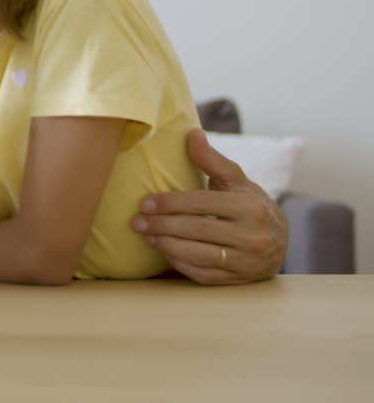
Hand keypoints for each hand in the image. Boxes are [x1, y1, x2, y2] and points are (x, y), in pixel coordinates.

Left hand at [132, 129, 286, 284]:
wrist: (279, 241)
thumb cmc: (250, 204)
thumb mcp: (237, 180)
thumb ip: (212, 160)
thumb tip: (192, 133)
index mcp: (250, 206)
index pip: (202, 204)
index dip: (170, 203)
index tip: (144, 203)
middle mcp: (253, 236)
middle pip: (197, 230)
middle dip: (161, 225)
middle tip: (136, 221)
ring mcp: (247, 262)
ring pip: (198, 255)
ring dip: (165, 245)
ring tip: (145, 235)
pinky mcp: (238, 281)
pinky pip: (203, 274)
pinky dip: (180, 263)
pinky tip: (163, 251)